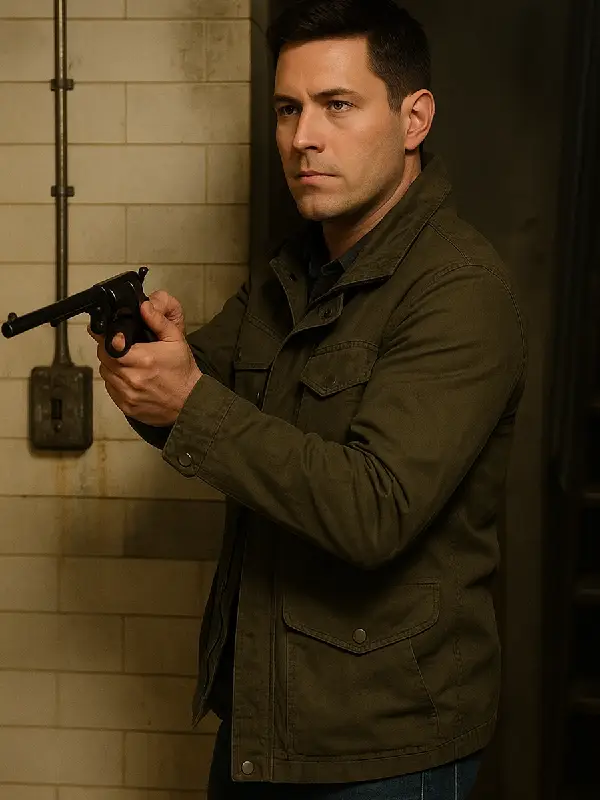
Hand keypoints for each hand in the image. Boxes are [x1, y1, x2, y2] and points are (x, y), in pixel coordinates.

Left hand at [88, 294, 201, 426]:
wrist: (190, 402)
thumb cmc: (182, 371)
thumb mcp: (176, 340)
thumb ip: (158, 321)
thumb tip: (144, 307)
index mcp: (143, 359)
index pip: (109, 345)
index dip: (108, 339)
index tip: (113, 337)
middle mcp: (132, 378)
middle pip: (104, 358)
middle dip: (111, 351)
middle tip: (124, 349)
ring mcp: (127, 394)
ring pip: (106, 374)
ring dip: (112, 366)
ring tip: (129, 364)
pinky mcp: (126, 406)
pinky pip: (111, 389)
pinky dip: (116, 382)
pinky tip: (131, 379)